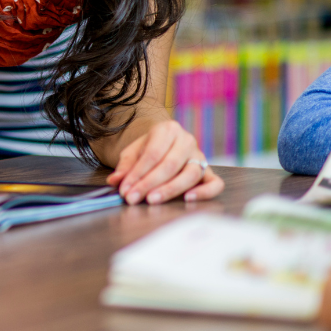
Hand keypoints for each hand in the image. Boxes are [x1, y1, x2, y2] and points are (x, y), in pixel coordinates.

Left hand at [108, 120, 223, 204]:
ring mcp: (201, 156)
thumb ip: (124, 166)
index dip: (137, 174)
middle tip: (134, 198)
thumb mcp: (132, 153)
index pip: (152, 154)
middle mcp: (187, 141)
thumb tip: (114, 180)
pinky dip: (205, 192)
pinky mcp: (210, 172)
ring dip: (170, 190)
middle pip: (170, 164)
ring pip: (190, 174)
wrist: (165, 143)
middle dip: (149, 183)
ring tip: (152, 200)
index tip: (125, 190)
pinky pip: (215, 183)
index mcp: (167, 130)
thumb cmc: (148, 148)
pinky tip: (188, 199)